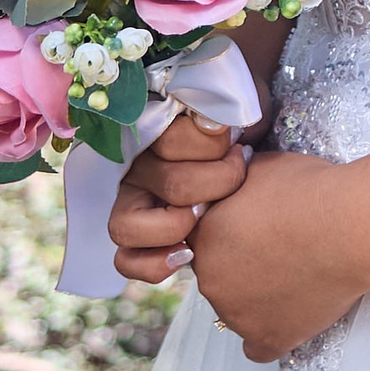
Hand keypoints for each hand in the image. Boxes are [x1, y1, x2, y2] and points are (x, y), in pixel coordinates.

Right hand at [108, 108, 250, 287]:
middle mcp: (136, 168)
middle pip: (171, 184)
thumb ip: (227, 106)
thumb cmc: (240, 134)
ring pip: (125, 226)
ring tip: (204, 218)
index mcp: (155, 131)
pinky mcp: (137, 239)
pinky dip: (154, 264)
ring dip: (174, 226)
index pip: (174, 139)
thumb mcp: (240, 108)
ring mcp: (131, 205)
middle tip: (239, 176)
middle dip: (217, 184)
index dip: (215, 146)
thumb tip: (213, 124)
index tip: (240, 147)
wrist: (244, 159)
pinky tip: (187, 253)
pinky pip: (126, 261)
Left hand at [184, 149, 369, 363]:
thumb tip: (231, 179)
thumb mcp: (259, 167)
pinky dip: (271, 335)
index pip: (206, 239)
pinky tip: (287, 319)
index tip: (259, 227)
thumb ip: (233, 183)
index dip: (233, 231)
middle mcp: (210, 280)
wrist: (350, 226)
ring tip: (298, 275)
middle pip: (220, 275)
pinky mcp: (269, 337)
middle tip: (282, 248)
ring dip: (258, 296)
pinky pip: (257, 349)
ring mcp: (237, 314)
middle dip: (243, 263)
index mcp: (204, 236)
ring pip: (237, 309)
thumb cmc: (311, 191)